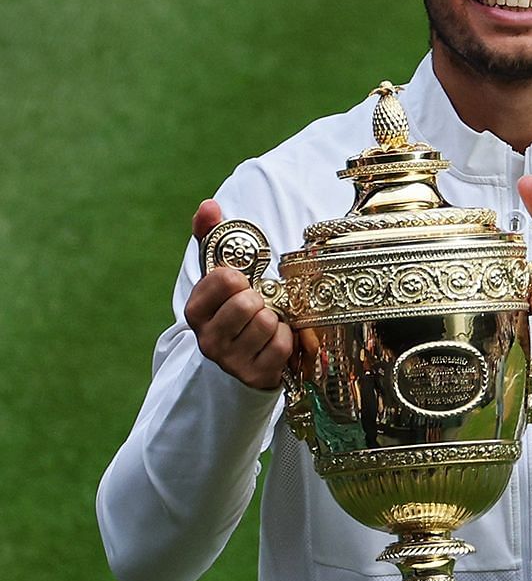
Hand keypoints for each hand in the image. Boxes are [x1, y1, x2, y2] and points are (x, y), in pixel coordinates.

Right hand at [184, 199, 292, 390]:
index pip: (225, 279)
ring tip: (268, 321)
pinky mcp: (254, 376)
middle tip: (259, 304)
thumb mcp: (221, 274)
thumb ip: (212, 237)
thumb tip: (209, 205)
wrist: (248, 355)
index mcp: (194, 310)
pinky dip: (288, 339)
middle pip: (248, 303)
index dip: (241, 277)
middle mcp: (206, 339)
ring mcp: (229, 361)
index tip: (242, 283)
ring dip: (276, 318)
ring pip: (267, 323)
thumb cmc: (236, 306)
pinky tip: (277, 340)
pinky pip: (283, 346)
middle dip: (261, 299)